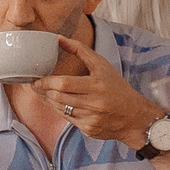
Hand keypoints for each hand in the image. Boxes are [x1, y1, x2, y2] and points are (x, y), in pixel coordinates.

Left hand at [31, 35, 162, 147]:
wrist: (134, 116)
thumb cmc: (117, 87)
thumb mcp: (102, 66)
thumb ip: (81, 50)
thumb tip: (59, 39)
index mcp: (97, 86)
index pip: (64, 84)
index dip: (46, 83)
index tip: (36, 80)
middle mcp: (94, 104)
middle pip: (58, 98)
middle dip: (43, 92)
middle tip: (34, 86)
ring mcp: (91, 119)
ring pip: (60, 110)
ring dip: (49, 101)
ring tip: (42, 93)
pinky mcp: (88, 130)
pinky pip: (68, 120)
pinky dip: (60, 111)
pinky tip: (57, 103)